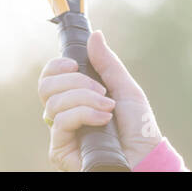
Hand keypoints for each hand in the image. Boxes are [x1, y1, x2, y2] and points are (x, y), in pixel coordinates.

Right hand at [37, 30, 163, 170]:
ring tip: (108, 108)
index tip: (75, 63)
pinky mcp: (59, 149)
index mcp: (76, 98)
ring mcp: (60, 133)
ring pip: (54, 102)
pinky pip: (60, 121)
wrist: (145, 155)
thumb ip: (107, 64)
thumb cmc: (138, 126)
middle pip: (46, 87)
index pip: (50, 78)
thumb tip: (94, 35)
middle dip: (76, 82)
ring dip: (86, 99)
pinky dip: (84, 114)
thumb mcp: (125, 88)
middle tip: (101, 91)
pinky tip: (103, 119)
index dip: (56, 66)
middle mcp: (64, 114)